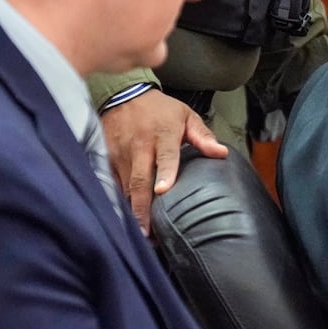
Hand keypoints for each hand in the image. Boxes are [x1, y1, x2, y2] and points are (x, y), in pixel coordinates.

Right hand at [100, 88, 227, 234]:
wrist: (124, 95)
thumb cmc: (160, 109)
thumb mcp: (186, 116)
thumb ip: (203, 137)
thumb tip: (221, 153)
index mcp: (163, 135)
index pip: (165, 157)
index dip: (164, 174)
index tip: (163, 191)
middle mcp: (139, 147)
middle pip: (140, 181)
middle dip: (142, 208)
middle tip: (148, 233)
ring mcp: (120, 154)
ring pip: (124, 187)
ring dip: (130, 211)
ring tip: (139, 233)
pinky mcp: (106, 158)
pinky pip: (111, 184)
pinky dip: (117, 202)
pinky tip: (124, 218)